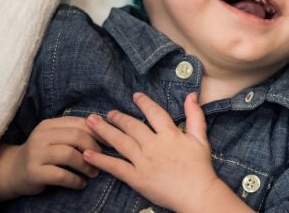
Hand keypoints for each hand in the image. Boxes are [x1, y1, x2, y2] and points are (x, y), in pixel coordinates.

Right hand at [0, 117, 101, 201]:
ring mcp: (36, 154)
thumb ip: (76, 133)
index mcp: (50, 124)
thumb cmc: (44, 154)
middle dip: (95, 148)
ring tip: (94, 173)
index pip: (80, 123)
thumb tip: (109, 133)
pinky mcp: (34, 172)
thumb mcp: (57, 138)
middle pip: (76, 136)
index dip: (99, 132)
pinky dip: (75, 180)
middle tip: (104, 159)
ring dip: (87, 165)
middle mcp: (41, 136)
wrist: (13, 171)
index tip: (113, 142)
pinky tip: (81, 184)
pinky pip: (61, 175)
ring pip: (70, 155)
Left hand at [83, 92, 233, 211]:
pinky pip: (115, 167)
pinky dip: (100, 160)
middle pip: (132, 126)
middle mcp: (154, 145)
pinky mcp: (136, 177)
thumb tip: (191, 95)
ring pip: (120, 142)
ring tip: (92, 123)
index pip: (154, 113)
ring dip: (104, 131)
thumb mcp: (201, 138)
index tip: (135, 96)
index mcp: (170, 134)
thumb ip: (195, 115)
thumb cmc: (200, 167)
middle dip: (118, 117)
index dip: (144, 103)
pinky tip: (87, 154)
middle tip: (107, 113)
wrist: (196, 193)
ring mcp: (143, 161)